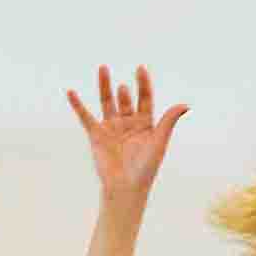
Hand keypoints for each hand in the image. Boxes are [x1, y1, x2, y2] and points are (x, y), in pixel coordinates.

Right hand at [69, 65, 186, 199]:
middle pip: (125, 99)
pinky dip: (78, 105)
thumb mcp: (159, 142)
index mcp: (145, 124)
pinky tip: (70, 92)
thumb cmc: (145, 168)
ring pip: (107, 102)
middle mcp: (127, 123)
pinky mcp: (96, 135)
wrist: (125, 188)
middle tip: (124, 87)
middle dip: (124, 92)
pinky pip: (85, 117)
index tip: (140, 69)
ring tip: (103, 68)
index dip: (143, 84)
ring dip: (104, 85)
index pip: (145, 98)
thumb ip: (168, 121)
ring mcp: (111, 128)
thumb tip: (185, 105)